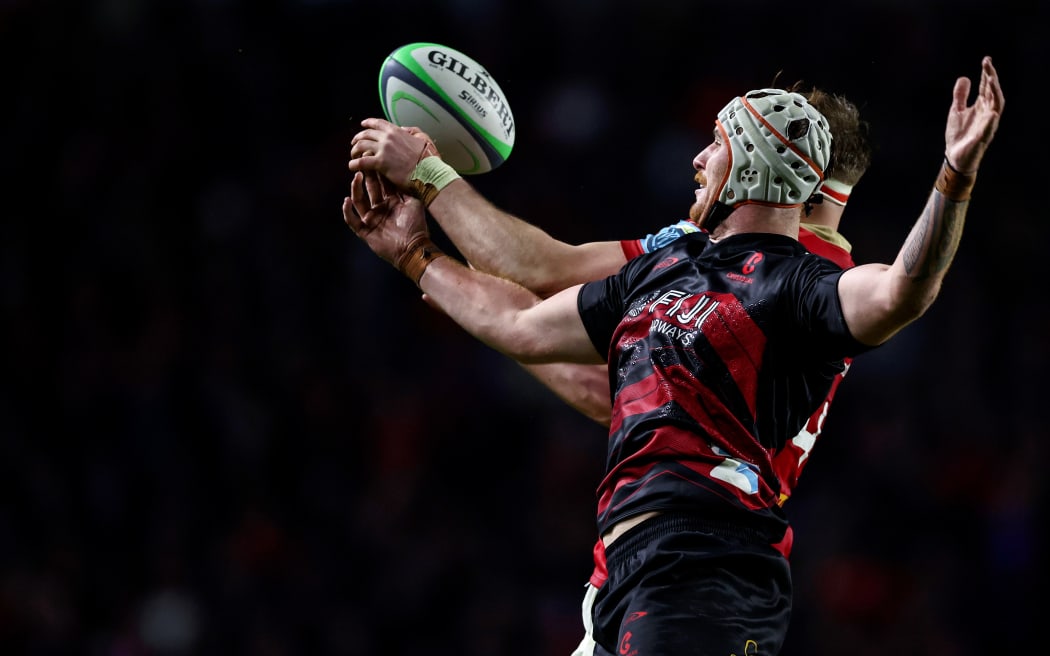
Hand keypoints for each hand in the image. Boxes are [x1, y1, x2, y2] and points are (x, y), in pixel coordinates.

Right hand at [342, 170, 429, 269]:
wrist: (414, 248)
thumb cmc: (416, 226)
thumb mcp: (413, 203)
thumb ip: (406, 189)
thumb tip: (402, 172)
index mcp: (392, 202)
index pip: (382, 184)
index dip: (378, 172)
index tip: (375, 158)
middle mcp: (380, 209)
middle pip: (369, 189)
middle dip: (366, 176)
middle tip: (363, 162)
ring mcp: (371, 220)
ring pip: (359, 202)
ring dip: (356, 189)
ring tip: (357, 176)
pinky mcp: (365, 231)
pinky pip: (352, 220)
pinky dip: (348, 211)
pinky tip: (346, 200)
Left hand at [348, 118, 440, 187]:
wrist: (429, 172)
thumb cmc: (429, 159)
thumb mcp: (424, 139)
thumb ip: (413, 131)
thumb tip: (404, 129)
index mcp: (397, 131)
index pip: (378, 123)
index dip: (368, 123)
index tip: (363, 125)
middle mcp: (388, 137)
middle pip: (366, 134)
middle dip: (358, 138)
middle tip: (354, 143)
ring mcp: (383, 149)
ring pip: (361, 145)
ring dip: (354, 150)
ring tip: (353, 157)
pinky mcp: (380, 163)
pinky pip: (361, 162)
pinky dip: (354, 164)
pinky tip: (352, 167)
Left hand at [944, 56, 1004, 172]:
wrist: (955, 156)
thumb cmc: (959, 134)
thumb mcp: (956, 110)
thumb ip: (960, 95)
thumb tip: (964, 77)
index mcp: (981, 106)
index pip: (986, 87)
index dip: (987, 74)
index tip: (986, 60)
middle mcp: (987, 113)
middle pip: (993, 92)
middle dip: (992, 78)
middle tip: (988, 64)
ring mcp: (987, 124)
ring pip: (996, 106)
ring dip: (995, 93)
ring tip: (991, 80)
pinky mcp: (983, 137)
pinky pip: (989, 128)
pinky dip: (991, 120)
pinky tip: (992, 112)